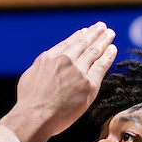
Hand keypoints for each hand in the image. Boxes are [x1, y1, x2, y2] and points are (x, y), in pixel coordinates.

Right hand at [15, 22, 116, 136]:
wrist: (35, 115)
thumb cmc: (29, 103)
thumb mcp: (29, 76)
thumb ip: (42, 67)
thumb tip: (47, 64)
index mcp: (49, 58)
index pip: (67, 44)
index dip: (78, 36)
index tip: (85, 31)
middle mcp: (64, 60)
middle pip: (83, 43)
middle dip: (94, 33)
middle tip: (102, 26)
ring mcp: (77, 71)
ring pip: (94, 51)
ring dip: (104, 40)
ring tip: (110, 34)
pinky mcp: (88, 84)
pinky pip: (102, 66)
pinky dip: (108, 56)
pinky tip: (113, 49)